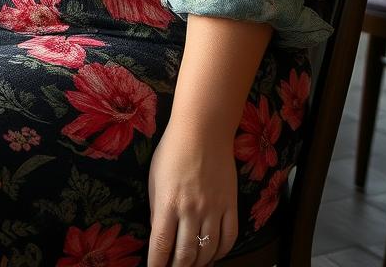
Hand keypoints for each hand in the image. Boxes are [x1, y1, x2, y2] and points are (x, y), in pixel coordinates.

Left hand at [147, 124, 237, 266]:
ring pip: (208, 250)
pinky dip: (221, 253)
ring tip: (191, 265)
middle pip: (186, 254)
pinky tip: (213, 254)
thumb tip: (159, 234)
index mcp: (167, 202)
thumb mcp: (154, 178)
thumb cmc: (172, 150)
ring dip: (199, 263)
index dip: (158, 265)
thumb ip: (157, 208)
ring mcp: (213, 209)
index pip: (161, 245)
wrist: (203, 130)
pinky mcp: (231, 205)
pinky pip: (229, 238)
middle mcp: (191, 210)